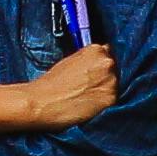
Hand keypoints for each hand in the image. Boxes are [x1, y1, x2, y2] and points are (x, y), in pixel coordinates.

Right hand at [0, 43, 119, 134]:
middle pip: (114, 70)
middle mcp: (107, 62)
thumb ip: (88, 60)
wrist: (41, 102)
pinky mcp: (111, 99)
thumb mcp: (70, 61)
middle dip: (104, 78)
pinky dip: (104, 104)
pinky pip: (112, 101)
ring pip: (115, 85)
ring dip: (105, 91)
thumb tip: (97, 65)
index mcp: (96, 49)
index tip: (93, 74)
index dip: (99, 66)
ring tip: (86, 98)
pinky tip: (89, 106)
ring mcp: (111, 81)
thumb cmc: (51, 84)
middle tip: (88, 88)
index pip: (107, 54)